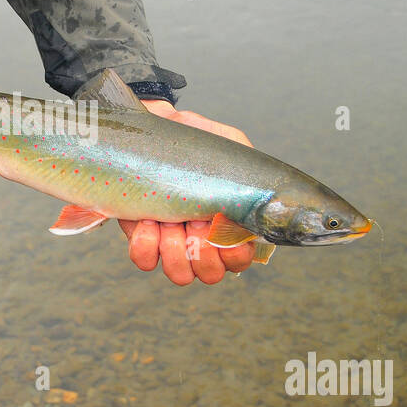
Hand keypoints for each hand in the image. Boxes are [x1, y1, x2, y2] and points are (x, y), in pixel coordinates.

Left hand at [118, 100, 257, 284]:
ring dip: (175, 248)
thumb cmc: (192, 139)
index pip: (241, 260)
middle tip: (193, 219)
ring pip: (181, 275)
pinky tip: (147, 220)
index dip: (233, 252)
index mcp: (228, 224)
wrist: (150, 132)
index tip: (219, 223)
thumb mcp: (229, 143)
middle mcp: (201, 241)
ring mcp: (171, 244)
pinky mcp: (142, 239)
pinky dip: (146, 244)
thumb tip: (264, 187)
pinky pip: (146, 261)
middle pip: (212, 274)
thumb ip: (250, 165)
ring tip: (168, 218)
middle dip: (202, 249)